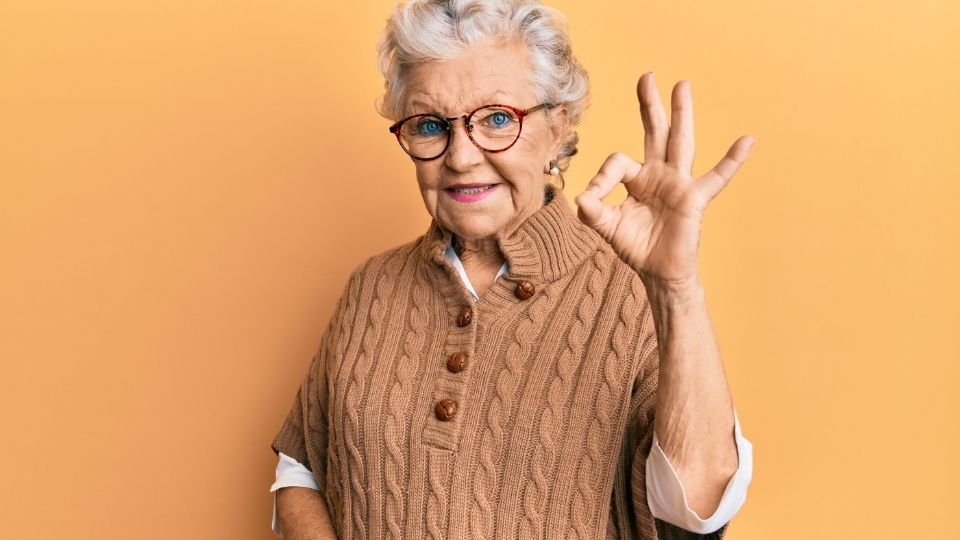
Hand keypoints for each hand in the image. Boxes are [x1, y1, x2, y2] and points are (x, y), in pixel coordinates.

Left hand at [575, 72, 754, 285]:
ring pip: (680, 142)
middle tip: (647, 76)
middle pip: (655, 132)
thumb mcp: (607, 227)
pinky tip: (748, 140)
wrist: (659, 273)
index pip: (617, 162)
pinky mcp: (694, 198)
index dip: (602, 177)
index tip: (592, 198)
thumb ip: (593, 211)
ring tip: (682, 85)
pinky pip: (717, 177)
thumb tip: (582, 197)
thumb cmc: (636, 247)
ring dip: (681, 114)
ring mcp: (678, 183)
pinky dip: (732, 160)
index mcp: (637, 178)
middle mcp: (658, 174)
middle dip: (650, 105)